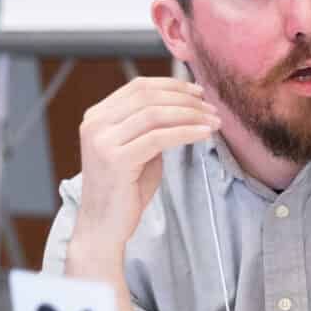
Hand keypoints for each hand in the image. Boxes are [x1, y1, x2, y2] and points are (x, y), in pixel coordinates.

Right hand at [74, 78, 219, 258]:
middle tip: (212, 108)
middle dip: (185, 99)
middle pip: (147, 96)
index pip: (138, 87)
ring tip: (214, 122)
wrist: (104, 225)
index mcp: (97, 116)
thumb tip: (186, 107)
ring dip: (191, 114)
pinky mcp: (116, 159)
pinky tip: (205, 134)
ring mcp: (102, 141)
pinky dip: (186, 132)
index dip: (172, 85)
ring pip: (155, 114)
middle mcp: (95, 123)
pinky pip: (159, 138)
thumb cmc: (125, 189)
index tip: (199, 92)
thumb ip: (151, 127)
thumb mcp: (138, 149)